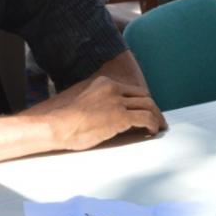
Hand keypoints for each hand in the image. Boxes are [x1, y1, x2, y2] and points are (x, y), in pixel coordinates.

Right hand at [47, 76, 165, 150]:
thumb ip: (96, 102)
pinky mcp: (121, 116)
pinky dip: (152, 124)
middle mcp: (113, 89)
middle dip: (151, 107)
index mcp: (103, 83)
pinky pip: (145, 118)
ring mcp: (118, 102)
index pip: (130, 90)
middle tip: (156, 118)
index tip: (143, 109)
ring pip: (147, 106)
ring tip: (158, 126)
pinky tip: (152, 131)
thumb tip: (103, 113)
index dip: (139, 101)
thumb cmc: (63, 120)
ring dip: (156, 117)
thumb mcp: (82, 101)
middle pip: (142, 96)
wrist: (56, 125)